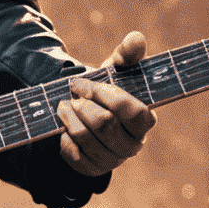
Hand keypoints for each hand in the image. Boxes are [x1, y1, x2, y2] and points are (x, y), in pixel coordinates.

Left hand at [58, 32, 154, 177]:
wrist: (87, 114)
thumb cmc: (106, 90)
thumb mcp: (115, 71)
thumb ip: (127, 55)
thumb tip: (136, 38)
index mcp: (145, 120)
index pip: (132, 111)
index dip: (103, 95)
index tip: (82, 83)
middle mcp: (134, 144)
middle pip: (104, 124)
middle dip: (82, 106)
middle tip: (71, 96)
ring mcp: (114, 160)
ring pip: (86, 139)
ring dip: (68, 119)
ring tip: (62, 107)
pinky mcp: (93, 169)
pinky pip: (74, 156)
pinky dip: (64, 139)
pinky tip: (64, 129)